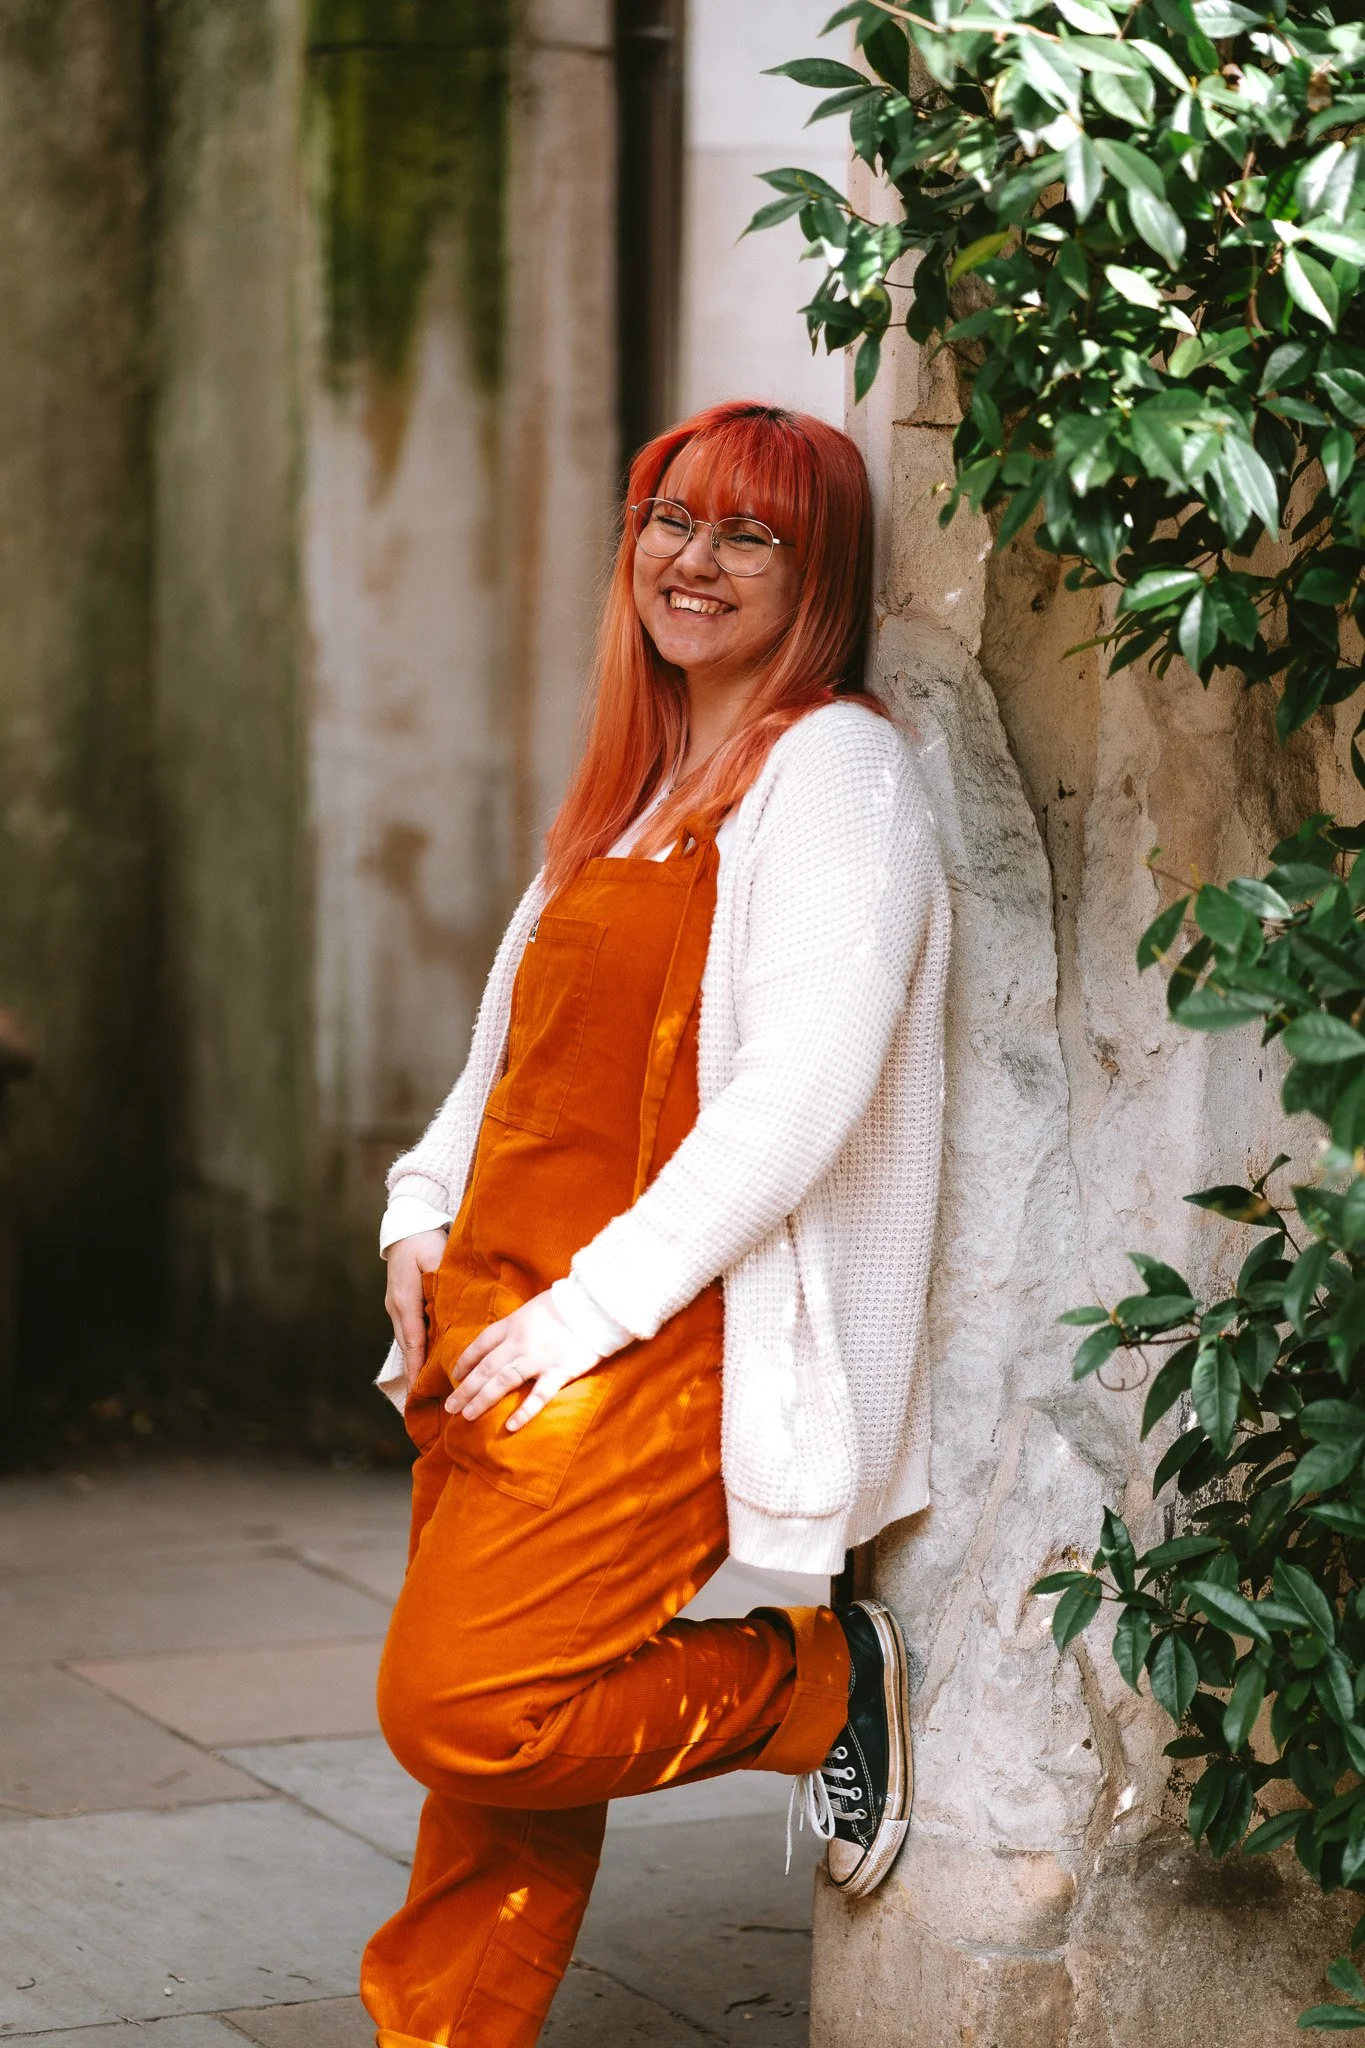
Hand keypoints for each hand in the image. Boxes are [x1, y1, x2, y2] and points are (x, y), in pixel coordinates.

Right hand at [383, 1228, 449, 1394]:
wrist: (406, 1224)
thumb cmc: (424, 1239)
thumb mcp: (436, 1258)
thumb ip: (442, 1285)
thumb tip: (450, 1311)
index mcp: (405, 1300)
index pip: (413, 1341)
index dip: (417, 1366)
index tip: (420, 1388)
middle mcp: (396, 1307)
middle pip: (408, 1346)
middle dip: (416, 1371)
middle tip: (424, 1396)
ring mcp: (396, 1306)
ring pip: (408, 1340)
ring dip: (416, 1361)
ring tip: (424, 1386)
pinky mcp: (400, 1303)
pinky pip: (409, 1330)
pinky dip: (416, 1347)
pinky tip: (425, 1359)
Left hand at [447, 1291, 601, 1431]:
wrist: (596, 1303)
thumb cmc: (567, 1302)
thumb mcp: (534, 1307)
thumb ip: (519, 1324)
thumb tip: (506, 1339)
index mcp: (513, 1325)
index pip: (481, 1345)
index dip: (465, 1361)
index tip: (455, 1376)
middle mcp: (520, 1343)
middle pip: (486, 1368)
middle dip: (465, 1389)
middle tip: (450, 1407)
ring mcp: (539, 1358)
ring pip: (503, 1382)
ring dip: (482, 1400)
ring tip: (466, 1416)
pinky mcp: (560, 1371)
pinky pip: (539, 1395)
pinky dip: (524, 1411)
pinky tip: (510, 1426)